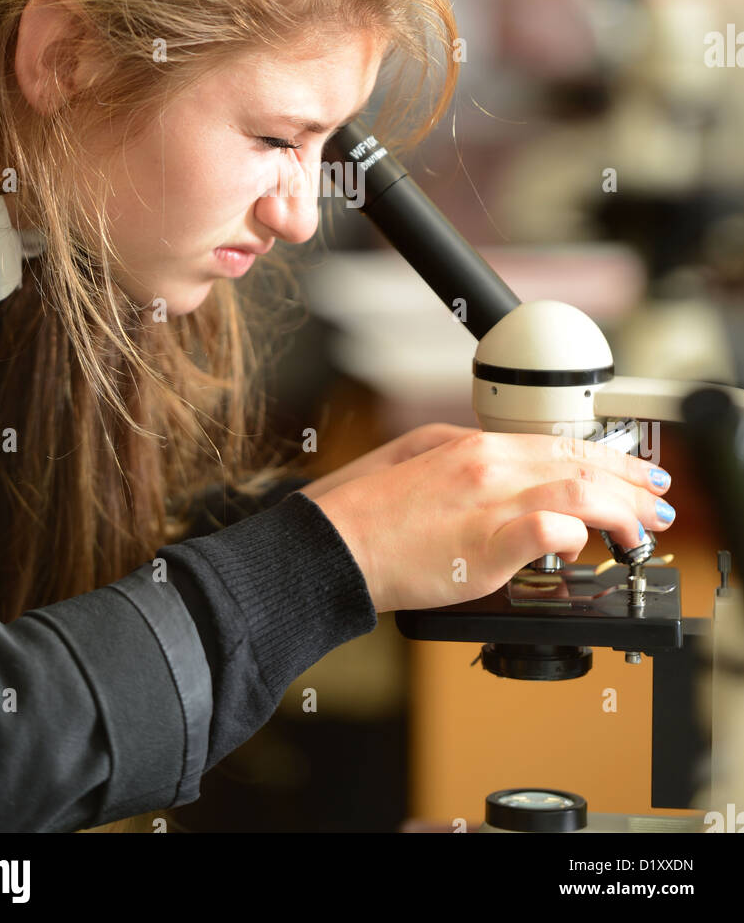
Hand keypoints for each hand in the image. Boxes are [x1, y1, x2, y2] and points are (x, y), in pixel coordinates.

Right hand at [308, 428, 674, 613]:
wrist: (333, 543)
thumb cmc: (367, 510)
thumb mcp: (418, 457)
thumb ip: (465, 457)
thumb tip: (501, 466)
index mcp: (475, 447)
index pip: (563, 444)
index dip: (610, 460)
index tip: (635, 475)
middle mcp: (488, 467)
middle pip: (581, 464)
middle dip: (631, 484)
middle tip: (657, 502)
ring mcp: (488, 505)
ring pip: (578, 492)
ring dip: (620, 510)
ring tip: (640, 529)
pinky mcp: (484, 547)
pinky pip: (545, 529)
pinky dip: (573, 533)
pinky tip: (584, 544)